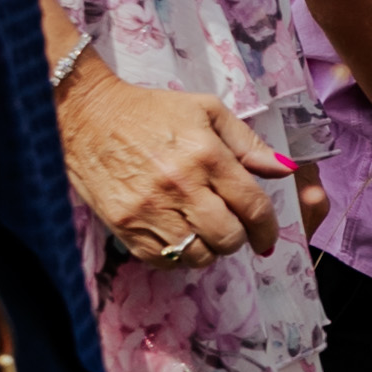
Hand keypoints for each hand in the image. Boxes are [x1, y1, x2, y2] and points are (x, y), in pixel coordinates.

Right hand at [61, 66, 280, 271]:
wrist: (87, 117)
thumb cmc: (151, 112)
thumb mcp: (206, 111)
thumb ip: (248, 143)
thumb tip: (284, 170)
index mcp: (206, 155)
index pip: (252, 205)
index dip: (267, 227)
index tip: (267, 236)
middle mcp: (181, 186)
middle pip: (228, 237)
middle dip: (239, 239)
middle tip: (233, 229)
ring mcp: (150, 209)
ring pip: (198, 256)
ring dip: (209, 250)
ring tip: (204, 233)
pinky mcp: (125, 226)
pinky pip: (163, 261)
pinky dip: (177, 257)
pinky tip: (178, 237)